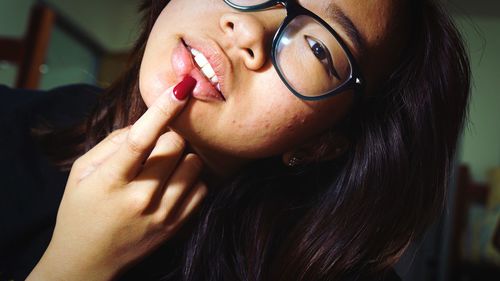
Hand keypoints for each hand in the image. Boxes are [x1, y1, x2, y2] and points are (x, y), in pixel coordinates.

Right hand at [27, 77, 205, 280]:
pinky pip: (201, 187)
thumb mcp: (82, 172)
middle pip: (176, 146)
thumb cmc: (80, 210)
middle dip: (171, 135)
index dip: (163, 109)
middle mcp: (140, 198)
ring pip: (193, 164)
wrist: (87, 261)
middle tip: (158, 142)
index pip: (141, 138)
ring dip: (183, 156)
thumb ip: (113, 143)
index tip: (183, 87)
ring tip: (164, 165)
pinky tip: (173, 182)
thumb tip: (148, 122)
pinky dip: (191, 178)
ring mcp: (162, 215)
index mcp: (110, 181)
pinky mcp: (176, 226)